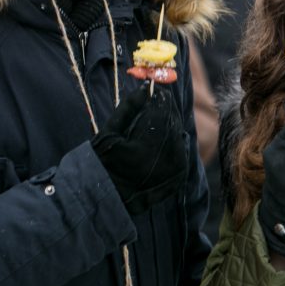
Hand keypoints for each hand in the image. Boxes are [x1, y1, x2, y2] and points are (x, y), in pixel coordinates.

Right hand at [91, 83, 187, 213]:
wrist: (108, 198)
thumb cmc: (104, 162)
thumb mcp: (110, 131)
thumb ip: (129, 107)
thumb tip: (145, 87)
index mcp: (150, 141)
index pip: (162, 107)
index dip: (158, 97)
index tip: (152, 93)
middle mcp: (168, 155)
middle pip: (172, 120)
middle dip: (163, 112)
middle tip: (152, 108)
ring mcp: (176, 167)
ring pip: (178, 134)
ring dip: (168, 127)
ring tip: (150, 131)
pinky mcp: (179, 176)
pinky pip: (180, 150)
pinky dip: (172, 144)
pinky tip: (157, 145)